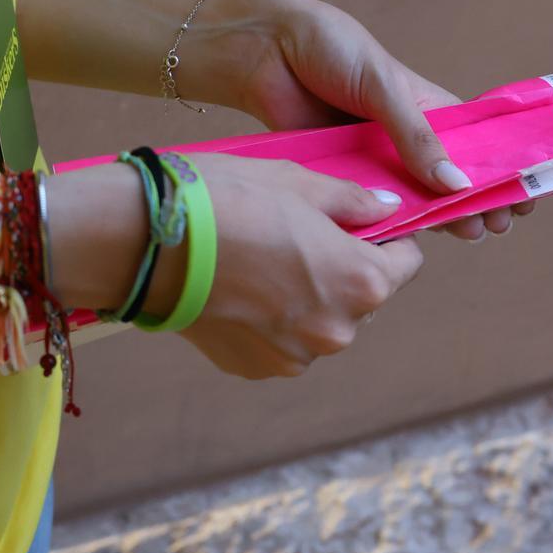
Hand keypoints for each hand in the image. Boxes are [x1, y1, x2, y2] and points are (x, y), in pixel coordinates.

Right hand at [153, 155, 422, 377]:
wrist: (146, 242)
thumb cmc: (227, 200)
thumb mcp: (299, 183)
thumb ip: (354, 202)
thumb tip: (387, 209)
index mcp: (362, 282)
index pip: (407, 263)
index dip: (388, 239)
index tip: (360, 223)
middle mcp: (338, 331)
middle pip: (364, 297)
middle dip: (345, 269)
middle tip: (302, 235)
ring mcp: (294, 357)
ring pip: (322, 321)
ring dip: (309, 297)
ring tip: (264, 259)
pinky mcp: (255, 369)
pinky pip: (284, 341)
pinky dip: (273, 319)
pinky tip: (241, 287)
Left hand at [180, 0, 532, 238]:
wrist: (261, 50)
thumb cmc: (329, 49)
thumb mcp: (383, 87)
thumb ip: (418, 137)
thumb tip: (458, 186)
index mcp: (427, 107)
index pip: (475, 144)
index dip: (499, 169)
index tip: (524, 194)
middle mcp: (404, 138)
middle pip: (448, 179)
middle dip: (476, 201)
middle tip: (496, 225)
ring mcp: (373, 160)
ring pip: (413, 198)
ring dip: (438, 218)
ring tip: (467, 234)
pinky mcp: (339, 177)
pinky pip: (370, 205)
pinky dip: (389, 223)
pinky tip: (410, 240)